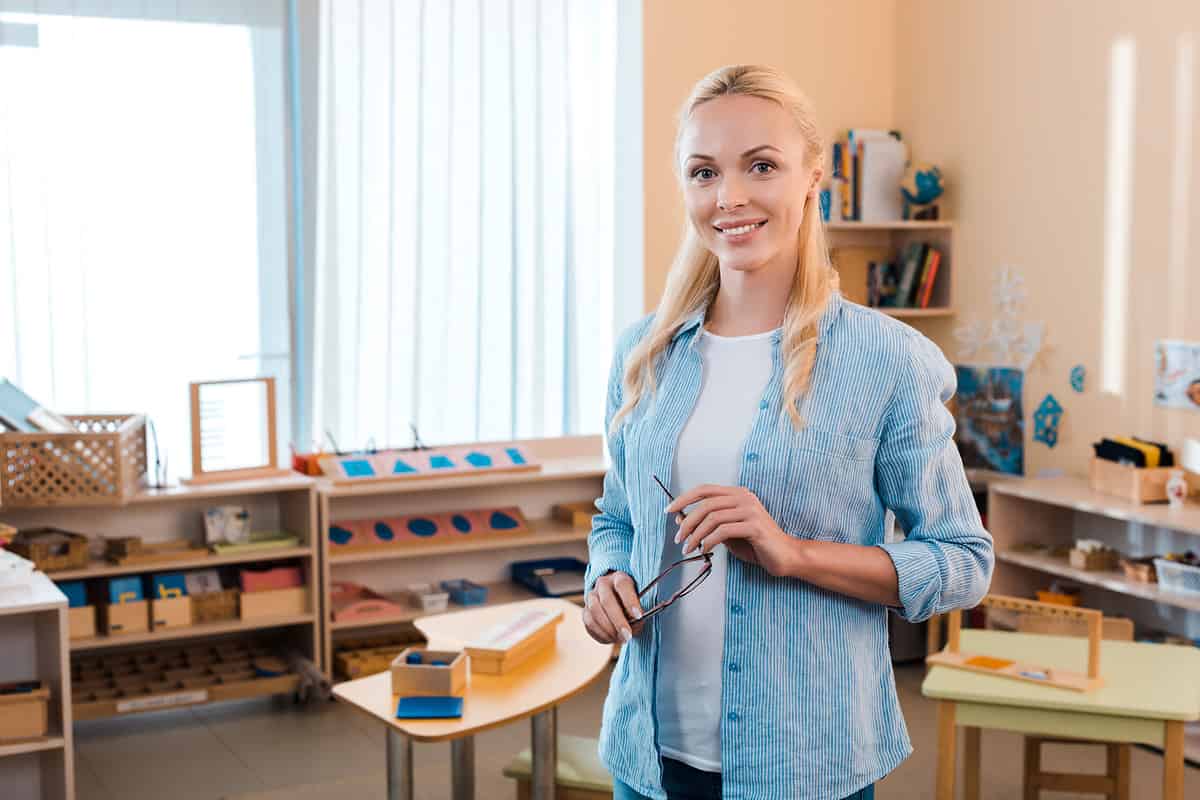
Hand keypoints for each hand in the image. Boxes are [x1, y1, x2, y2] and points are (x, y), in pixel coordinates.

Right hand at [583, 571, 644, 644]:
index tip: (639, 616)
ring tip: (620, 639)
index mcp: (619, 577)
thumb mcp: (639, 605)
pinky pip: (589, 623)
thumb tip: (633, 625)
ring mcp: (591, 596)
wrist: (618, 604)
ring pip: (595, 611)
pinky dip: (600, 633)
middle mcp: (603, 583)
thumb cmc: (632, 605)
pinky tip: (611, 638)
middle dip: (618, 621)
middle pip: (606, 600)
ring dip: (608, 629)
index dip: (630, 601)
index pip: (622, 585)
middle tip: (628, 635)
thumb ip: (637, 614)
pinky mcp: (585, 610)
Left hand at [666, 484, 797, 576]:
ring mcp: (751, 510)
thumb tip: (680, 520)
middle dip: (687, 522)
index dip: (684, 498)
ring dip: (695, 534)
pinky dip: (709, 541)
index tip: (669, 511)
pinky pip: (723, 531)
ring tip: (689, 548)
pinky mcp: (755, 526)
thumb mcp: (727, 532)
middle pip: (706, 504)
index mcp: (738, 494)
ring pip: (712, 517)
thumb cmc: (755, 545)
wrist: (785, 557)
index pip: (705, 490)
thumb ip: (708, 524)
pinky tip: (705, 550)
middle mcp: (744, 498)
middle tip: (678, 539)